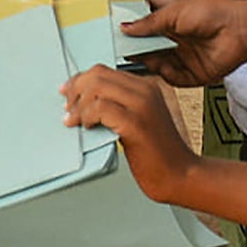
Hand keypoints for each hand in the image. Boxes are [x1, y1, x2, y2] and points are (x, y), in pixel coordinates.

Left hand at [62, 65, 197, 202]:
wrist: (180, 175)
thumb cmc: (158, 154)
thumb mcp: (138, 120)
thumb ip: (118, 106)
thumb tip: (84, 101)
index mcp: (146, 87)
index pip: (104, 71)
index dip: (80, 80)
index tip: (67, 92)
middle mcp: (145, 91)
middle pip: (97, 75)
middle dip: (75, 89)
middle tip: (67, 108)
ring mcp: (142, 105)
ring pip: (96, 87)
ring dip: (78, 105)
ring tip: (74, 120)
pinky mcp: (135, 123)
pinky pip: (100, 108)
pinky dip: (86, 116)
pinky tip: (86, 127)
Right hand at [117, 0, 246, 87]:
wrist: (241, 32)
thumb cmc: (214, 12)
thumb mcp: (173, 11)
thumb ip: (147, 22)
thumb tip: (126, 29)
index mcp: (166, 8)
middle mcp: (169, 29)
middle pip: (140, 34)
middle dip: (126, 37)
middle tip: (110, 38)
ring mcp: (177, 50)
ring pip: (150, 57)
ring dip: (142, 57)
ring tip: (132, 56)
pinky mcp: (187, 70)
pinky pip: (167, 75)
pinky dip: (162, 72)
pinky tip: (160, 66)